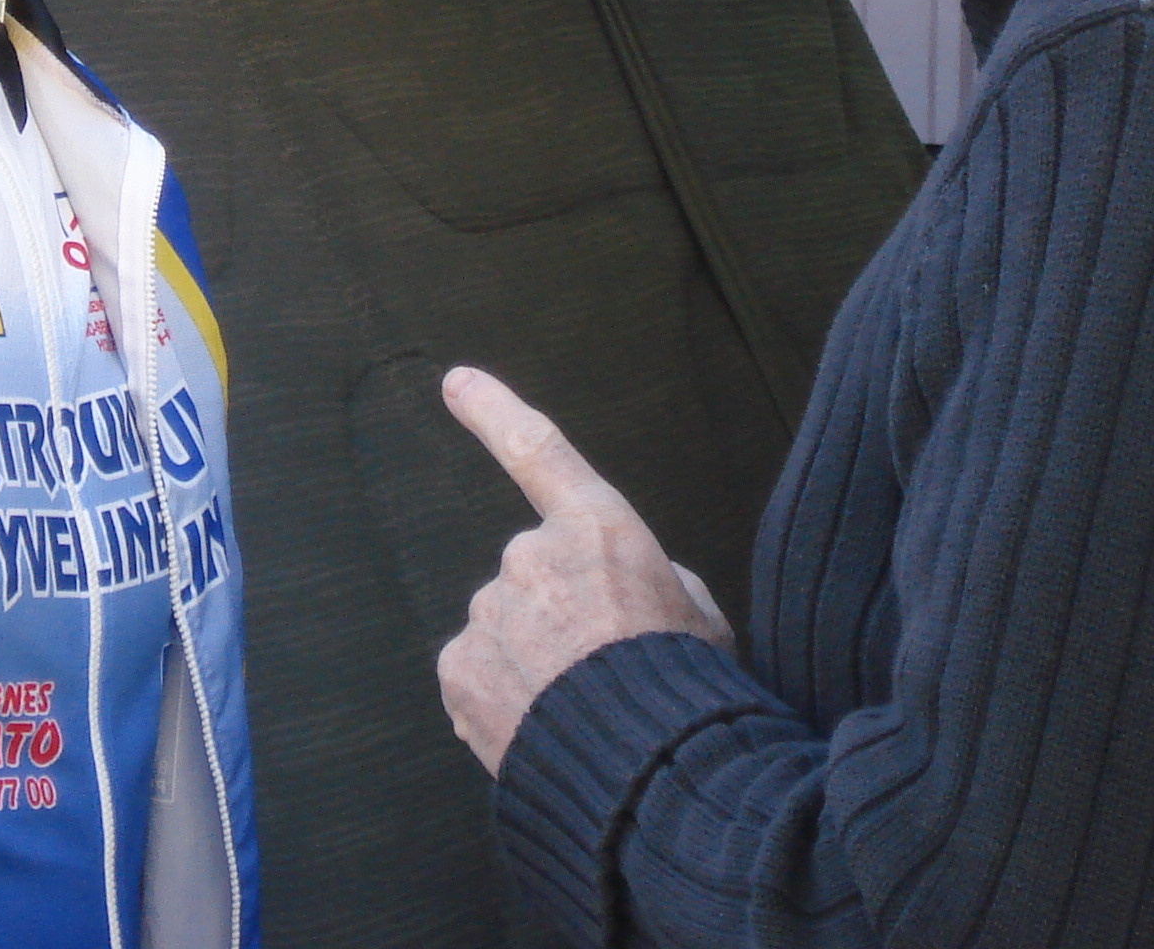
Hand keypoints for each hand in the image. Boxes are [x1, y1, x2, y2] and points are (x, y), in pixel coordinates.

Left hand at [435, 365, 733, 775]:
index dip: (494, 411)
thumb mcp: (699, 616)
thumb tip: (623, 594)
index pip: (538, 451)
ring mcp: (488, 612)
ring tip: (580, 709)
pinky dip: (502, 698)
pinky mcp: (458, 669)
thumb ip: (653, 582)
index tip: (454, 382)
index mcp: (597, 528)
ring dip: (532, 661)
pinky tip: (542, 727)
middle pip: (535, 576)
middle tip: (602, 669)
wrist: (646, 770)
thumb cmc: (687, 687)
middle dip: (558, 614)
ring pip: (505, 631)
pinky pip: (477, 676)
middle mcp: (531, 555)